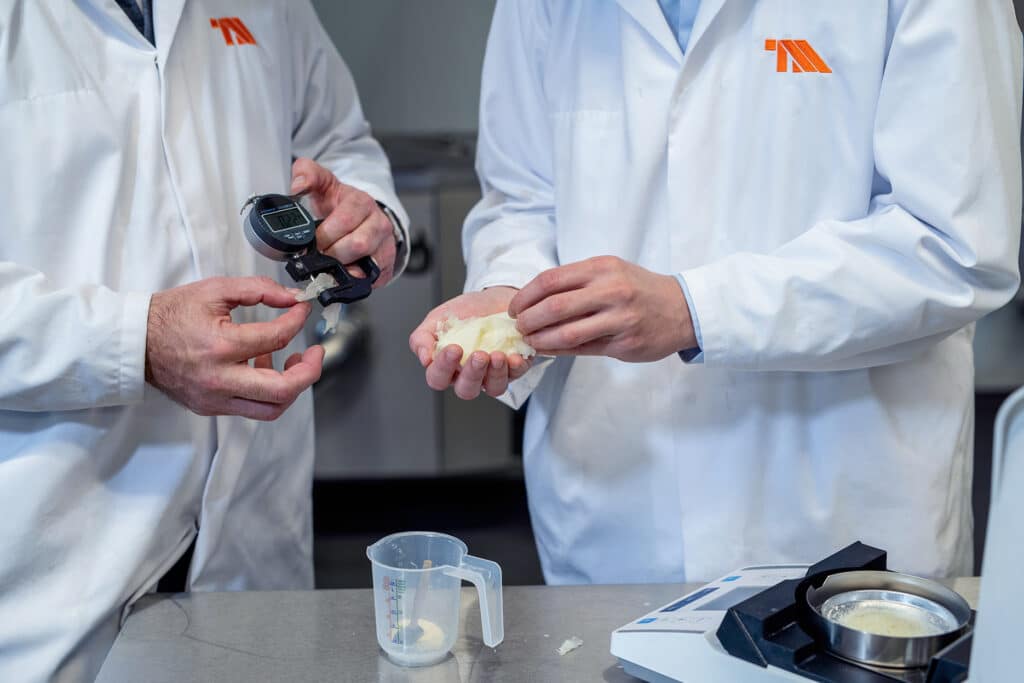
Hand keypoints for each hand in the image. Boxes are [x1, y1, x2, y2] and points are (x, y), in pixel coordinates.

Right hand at [146, 276, 324, 420]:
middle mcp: (219, 380)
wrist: (135, 342)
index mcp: (219, 346)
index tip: (302, 310)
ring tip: (291, 359)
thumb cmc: (171, 314)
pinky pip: (252, 407)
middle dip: (309, 371)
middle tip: (315, 352)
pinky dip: (267, 390)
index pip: (275, 338)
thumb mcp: (214, 290)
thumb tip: (291, 298)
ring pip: (271, 408)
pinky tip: (263, 364)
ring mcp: (214, 399)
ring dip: (291, 385)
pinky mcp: (211, 408)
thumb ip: (258, 289)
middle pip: (282, 390)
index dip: (297, 321)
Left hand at [290, 157, 396, 285]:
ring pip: (366, 266)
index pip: (344, 221)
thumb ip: (307, 174)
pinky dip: (353, 281)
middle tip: (319, 254)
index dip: (324, 235)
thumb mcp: (324, 183)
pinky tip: (342, 273)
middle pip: (357, 245)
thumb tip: (297, 186)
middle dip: (332, 254)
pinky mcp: (387, 265)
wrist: (364, 217)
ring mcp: (386, 246)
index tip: (313, 240)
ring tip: (329, 264)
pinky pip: (371, 280)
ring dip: (342, 269)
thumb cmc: (341, 204)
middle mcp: (379, 224)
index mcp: (362, 202)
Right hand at [409, 287, 531, 398]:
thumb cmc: (466, 312)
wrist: (494, 298)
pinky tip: (514, 356)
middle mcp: (470, 374)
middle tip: (478, 355)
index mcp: (448, 366)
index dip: (444, 368)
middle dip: (472, 374)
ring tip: (497, 355)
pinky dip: (515, 367)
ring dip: (495, 374)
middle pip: (466, 390)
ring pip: (493, 388)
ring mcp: (493, 374)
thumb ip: (422, 337)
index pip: (438, 378)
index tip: (454, 348)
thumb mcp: (437, 319)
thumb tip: (424, 358)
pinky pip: (516, 375)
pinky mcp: (515, 368)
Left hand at [509, 256, 695, 361]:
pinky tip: (548, 349)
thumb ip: (576, 282)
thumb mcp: (610, 272)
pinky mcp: (626, 343)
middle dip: (528, 320)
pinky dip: (560, 350)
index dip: (525, 296)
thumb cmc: (638, 289)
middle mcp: (612, 290)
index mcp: (602, 267)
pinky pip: (584, 349)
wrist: (682, 309)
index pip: (551, 280)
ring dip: (541, 339)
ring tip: (530, 341)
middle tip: (518, 327)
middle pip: (555, 306)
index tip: (514, 308)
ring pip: (568, 332)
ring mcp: (621, 318)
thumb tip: (533, 299)